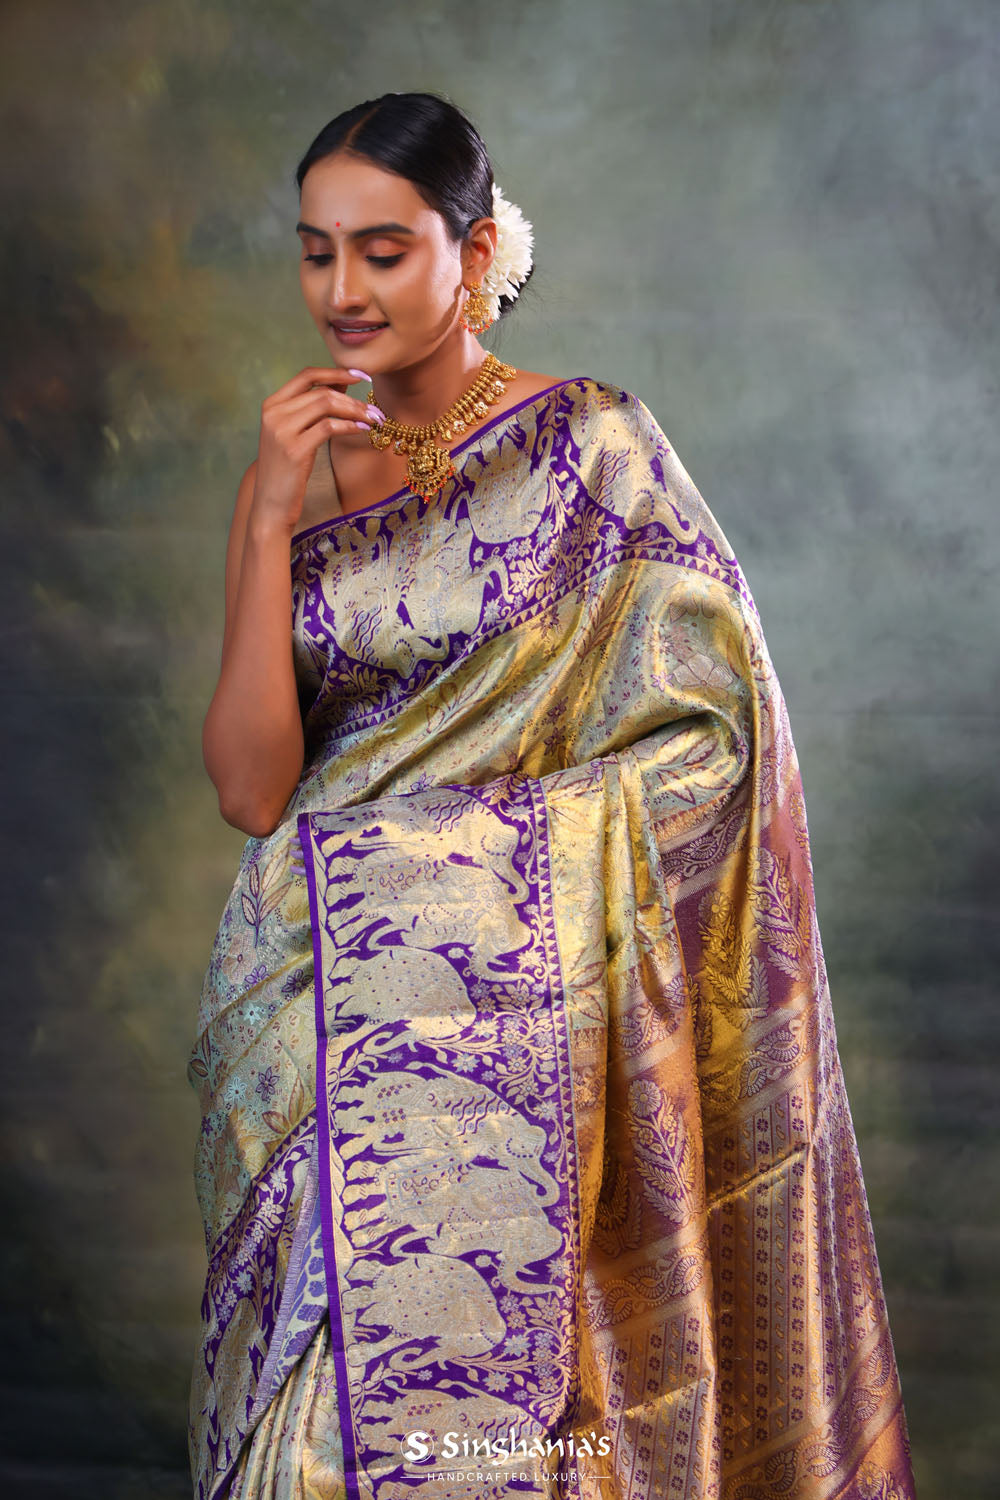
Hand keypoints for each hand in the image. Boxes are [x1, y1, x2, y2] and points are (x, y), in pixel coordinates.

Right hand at [249, 365, 380, 533]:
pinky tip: (362, 429)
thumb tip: (341, 382)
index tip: (362, 376)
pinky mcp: (294, 449)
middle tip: (375, 409)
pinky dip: (350, 426)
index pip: (307, 375)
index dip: (336, 371)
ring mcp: (282, 430)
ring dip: (355, 410)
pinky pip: (329, 427)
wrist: (271, 505)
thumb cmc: (287, 471)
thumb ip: (313, 408)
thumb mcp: (296, 433)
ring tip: (374, 419)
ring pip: (326, 404)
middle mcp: (273, 412)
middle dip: (353, 398)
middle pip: (321, 391)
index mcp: (272, 404)